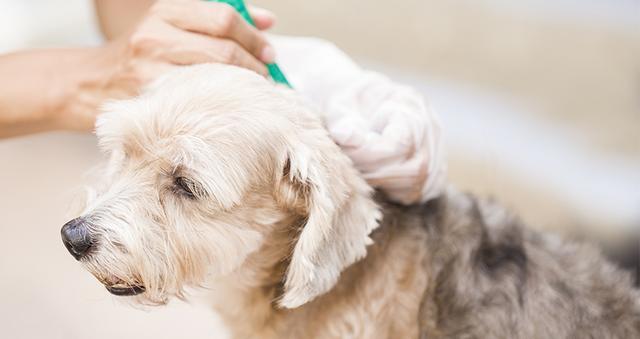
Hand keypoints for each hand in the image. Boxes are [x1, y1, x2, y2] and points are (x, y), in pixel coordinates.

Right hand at [59, 0, 275, 131]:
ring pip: (214, 77)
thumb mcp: (173, 25)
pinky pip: (198, 102)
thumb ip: (218, 20)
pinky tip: (230, 107)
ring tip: (253, 92)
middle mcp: (156, 35)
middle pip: (223, 49)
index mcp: (166, 11)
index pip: (223, 18)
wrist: (92, 82)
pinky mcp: (150, 100)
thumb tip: (267, 22)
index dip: (253, 36)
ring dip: (242, 87)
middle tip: (265, 76)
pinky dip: (221, 104)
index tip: (269, 51)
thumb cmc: (142, 54)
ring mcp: (151, 70)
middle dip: (254, 65)